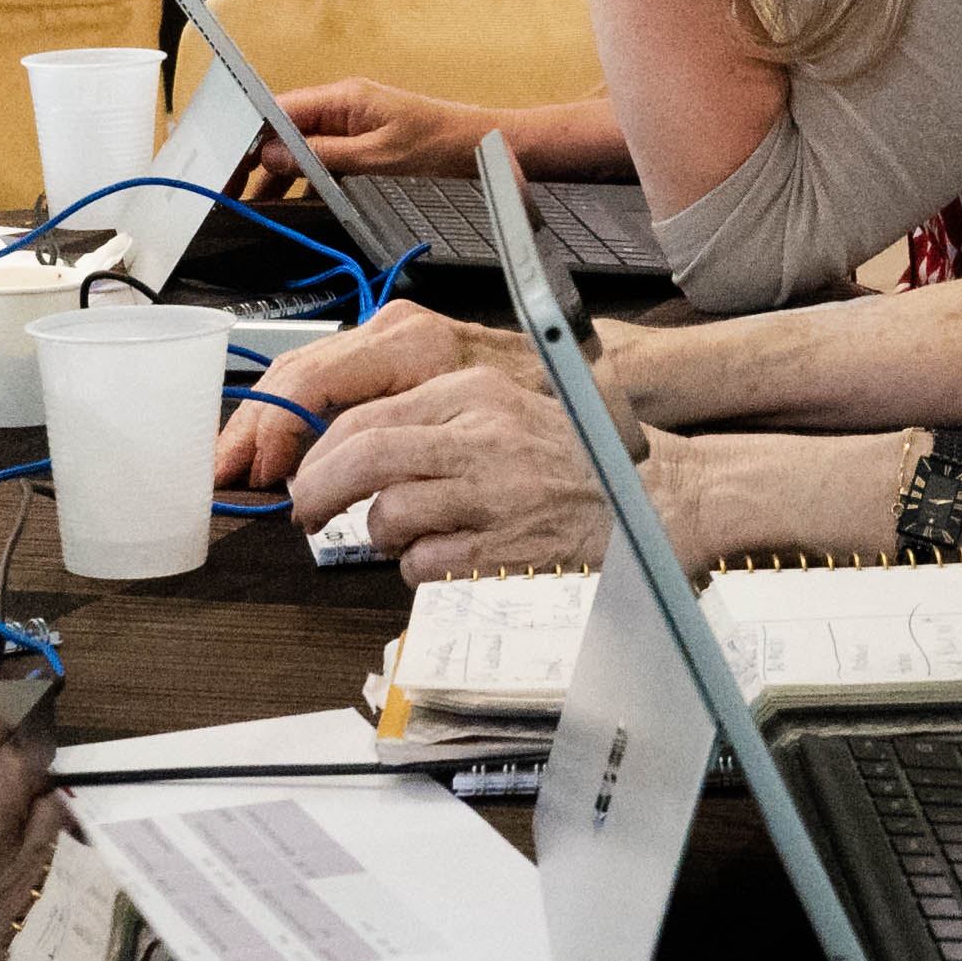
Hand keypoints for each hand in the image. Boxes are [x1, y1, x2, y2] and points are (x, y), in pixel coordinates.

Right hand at [216, 302, 536, 488]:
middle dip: (253, 428)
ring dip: (262, 423)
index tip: (263, 474)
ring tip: (234, 466)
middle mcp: (391, 330)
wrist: (573, 369)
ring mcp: (385, 335)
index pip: (315, 381)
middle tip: (223, 474)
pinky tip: (271, 449)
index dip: (278, 431)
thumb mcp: (474, 425)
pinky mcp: (384, 351)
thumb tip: (333, 478)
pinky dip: (288, 415)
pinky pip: (319, 378)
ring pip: (299, 373)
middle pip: (295, 374)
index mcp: (411, 345)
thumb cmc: (536, 398)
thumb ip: (401, 445)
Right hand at [249, 76, 513, 180]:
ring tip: (255, 204)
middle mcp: (342, 104)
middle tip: (230, 190)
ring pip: (301, 145)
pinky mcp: (362, 138)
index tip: (226, 163)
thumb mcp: (377, 158)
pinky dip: (305, 176)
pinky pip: (322, 154)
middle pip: (283, 129)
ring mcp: (352, 120)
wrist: (484, 145)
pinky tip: (291, 200)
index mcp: (343, 98)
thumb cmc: (441, 146)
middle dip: (256, 159)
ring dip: (279, 172)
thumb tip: (272, 156)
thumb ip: (321, 156)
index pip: (278, 111)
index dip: (248, 137)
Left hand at [288, 363, 622, 576]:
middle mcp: (482, 435)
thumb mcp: (505, 411)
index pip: (368, 414)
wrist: (657, 500)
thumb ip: (436, 421)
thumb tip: (352, 448)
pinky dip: (420, 568)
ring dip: (383, 535)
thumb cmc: (578, 461)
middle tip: (305, 512)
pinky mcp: (501, 549)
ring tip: (412, 534)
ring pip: (388, 515)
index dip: (321, 452)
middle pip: (365, 456)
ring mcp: (493, 494)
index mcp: (476, 392)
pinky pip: (422, 564)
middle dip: (319, 490)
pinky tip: (451, 555)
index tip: (308, 473)